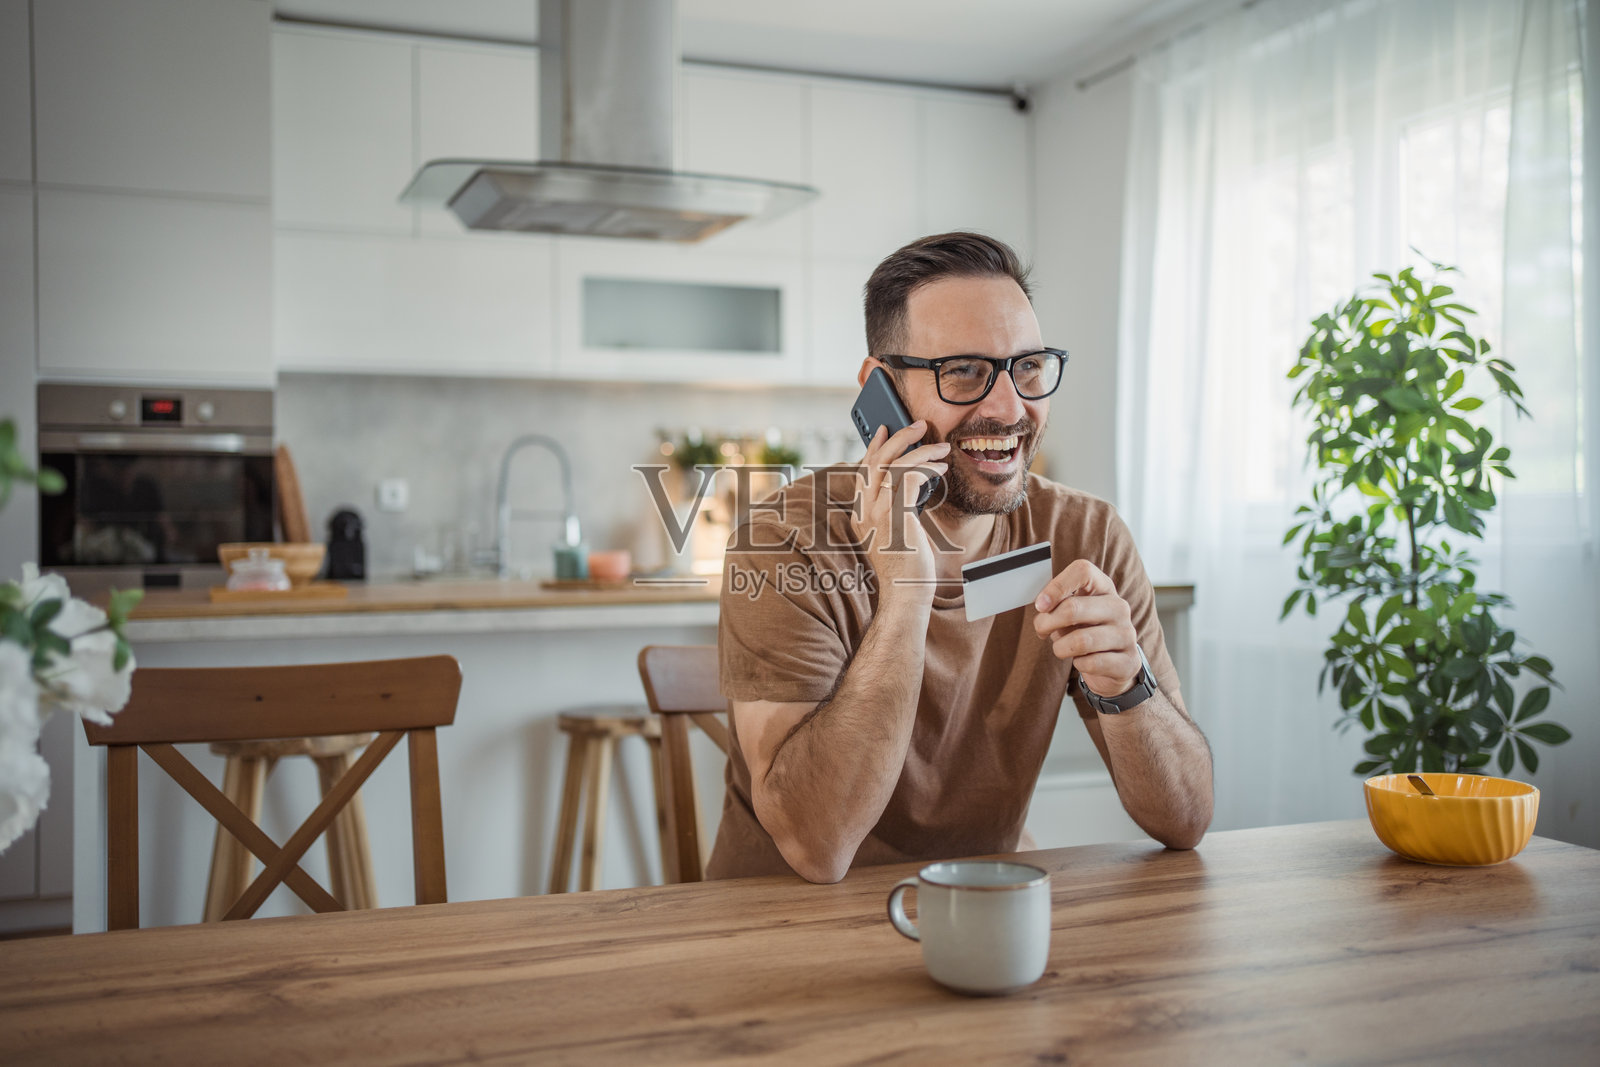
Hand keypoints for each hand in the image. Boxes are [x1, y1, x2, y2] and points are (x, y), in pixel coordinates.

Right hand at [851, 422, 949, 605]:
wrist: (905, 594)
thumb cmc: (906, 569)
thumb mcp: (895, 534)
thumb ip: (896, 510)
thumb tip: (912, 484)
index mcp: (860, 514)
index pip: (863, 470)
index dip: (874, 447)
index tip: (885, 430)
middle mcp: (864, 510)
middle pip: (876, 460)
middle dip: (898, 437)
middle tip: (918, 425)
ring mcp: (878, 512)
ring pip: (895, 464)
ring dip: (921, 450)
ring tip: (940, 446)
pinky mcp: (896, 515)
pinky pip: (910, 477)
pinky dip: (927, 467)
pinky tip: (941, 468)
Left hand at [1032, 559, 1140, 696]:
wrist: (1113, 664)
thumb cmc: (1084, 631)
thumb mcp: (1071, 613)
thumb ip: (1056, 604)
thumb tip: (1042, 605)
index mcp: (1103, 588)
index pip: (1082, 571)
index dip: (1057, 586)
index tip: (1041, 605)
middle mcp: (1118, 607)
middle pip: (1073, 608)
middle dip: (1046, 623)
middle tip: (1041, 630)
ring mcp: (1126, 634)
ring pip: (1080, 640)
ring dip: (1060, 648)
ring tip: (1062, 648)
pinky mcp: (1128, 661)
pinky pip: (1091, 663)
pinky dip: (1078, 665)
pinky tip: (1082, 661)